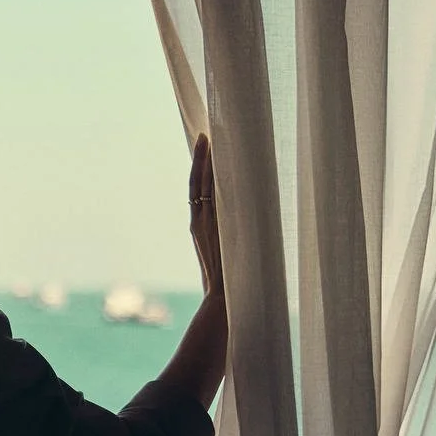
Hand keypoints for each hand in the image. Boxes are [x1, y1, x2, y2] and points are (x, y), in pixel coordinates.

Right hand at [188, 134, 222, 296]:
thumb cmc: (226, 284)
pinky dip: (212, 179)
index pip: (197, 191)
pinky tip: (218, 163)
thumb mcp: (224, 257)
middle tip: (205, 133)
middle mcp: (199, 223)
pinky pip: (211, 198)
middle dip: (201, 158)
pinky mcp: (212, 229)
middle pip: (197, 183)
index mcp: (199, 227)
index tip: (203, 148)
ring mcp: (204, 225)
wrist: (221, 301)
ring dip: (206, 163)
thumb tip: (239, 232)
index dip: (199, 169)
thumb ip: (227, 241)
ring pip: (202, 187)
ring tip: (208, 139)